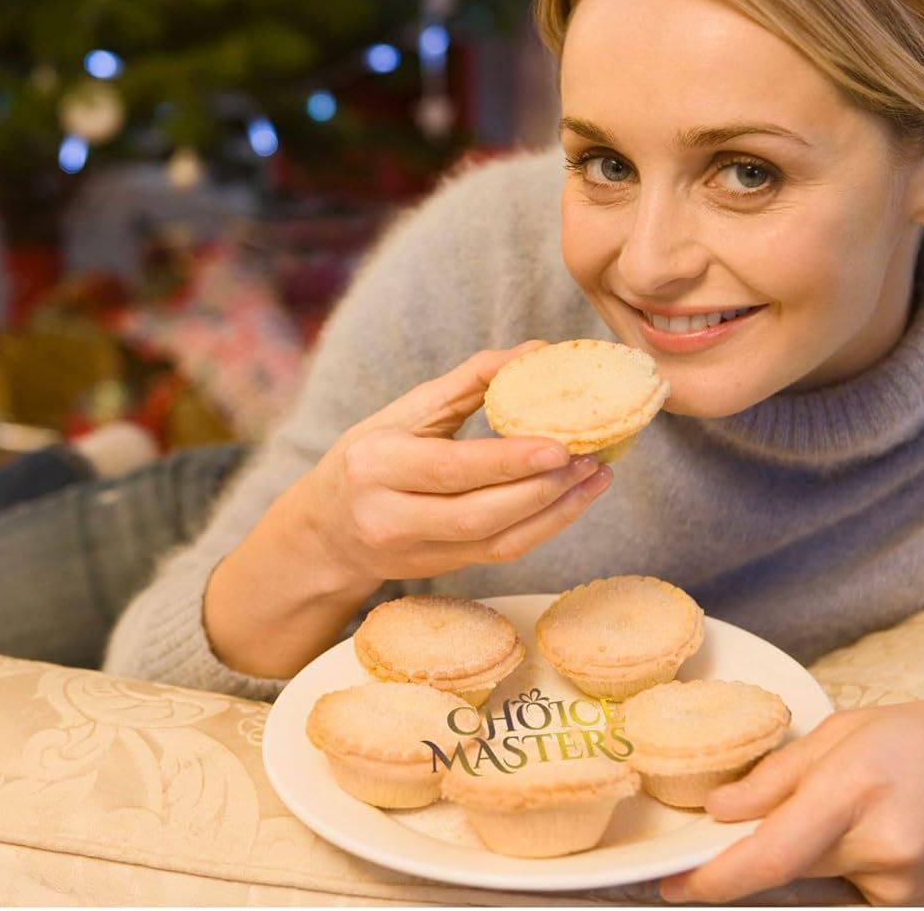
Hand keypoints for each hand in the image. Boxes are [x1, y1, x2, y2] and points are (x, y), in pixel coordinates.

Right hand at [295, 341, 613, 588]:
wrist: (328, 532)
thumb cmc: (370, 456)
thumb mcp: (404, 411)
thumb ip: (470, 380)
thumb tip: (537, 351)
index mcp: (376, 466)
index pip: (450, 469)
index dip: (508, 462)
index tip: (561, 445)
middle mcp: (390, 517)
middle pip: (479, 514)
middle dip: (543, 490)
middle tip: (591, 457)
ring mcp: (417, 553)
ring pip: (498, 543)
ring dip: (556, 512)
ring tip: (596, 476)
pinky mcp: (443, 570)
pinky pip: (502, 554)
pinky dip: (545, 527)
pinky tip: (574, 500)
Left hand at [659, 702, 923, 905]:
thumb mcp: (851, 730)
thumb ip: (779, 775)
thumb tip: (720, 811)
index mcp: (856, 788)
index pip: (770, 854)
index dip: (712, 878)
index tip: (670, 883)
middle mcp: (878, 847)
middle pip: (782, 869)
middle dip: (744, 855)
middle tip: (724, 832)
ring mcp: (896, 886)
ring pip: (810, 879)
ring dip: (798, 854)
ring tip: (844, 807)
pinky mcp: (906, 907)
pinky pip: (842, 888)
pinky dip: (833, 864)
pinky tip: (868, 829)